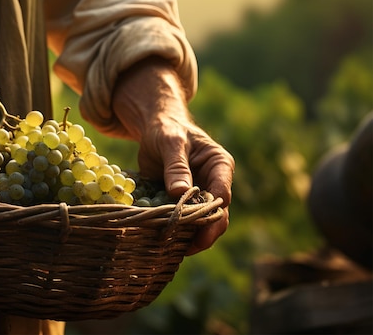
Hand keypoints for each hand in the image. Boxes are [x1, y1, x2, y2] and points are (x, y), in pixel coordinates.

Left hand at [111, 57, 233, 254]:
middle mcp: (215, 183)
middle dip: (204, 232)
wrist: (156, 129)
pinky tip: (164, 242)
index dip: (212, 211)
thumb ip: (176, 166)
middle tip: (187, 249)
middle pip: (217, 214)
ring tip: (174, 249)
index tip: (199, 227)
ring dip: (190, 236)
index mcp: (219, 165)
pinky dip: (176, 231)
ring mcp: (200, 195)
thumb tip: (180, 192)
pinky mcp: (184, 202)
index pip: (222, 193)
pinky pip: (184, 221)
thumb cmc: (167, 130)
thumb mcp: (170, 142)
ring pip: (202, 222)